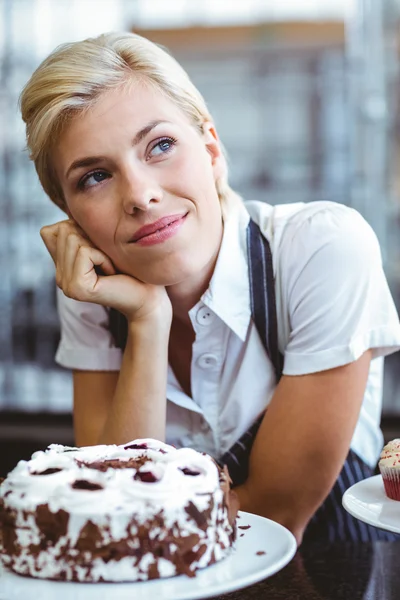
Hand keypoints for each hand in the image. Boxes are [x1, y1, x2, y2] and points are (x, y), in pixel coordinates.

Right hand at [40, 219, 171, 322]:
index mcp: (61, 267)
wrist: (146, 294)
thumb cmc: (128, 267)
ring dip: (98, 248)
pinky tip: (111, 272)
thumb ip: (78, 232)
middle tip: (106, 258)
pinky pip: (85, 252)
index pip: (49, 232)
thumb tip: (69, 216)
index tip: (97, 249)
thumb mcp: (99, 243)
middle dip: (90, 237)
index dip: (77, 230)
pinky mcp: (78, 288)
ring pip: (73, 239)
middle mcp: (59, 278)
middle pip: (63, 232)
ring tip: (109, 265)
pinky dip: (103, 257)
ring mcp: (66, 285)